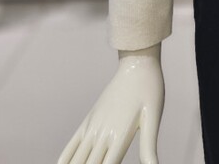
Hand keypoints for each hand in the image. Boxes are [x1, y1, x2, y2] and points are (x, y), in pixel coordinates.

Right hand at [57, 48, 164, 163]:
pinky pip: (72, 144)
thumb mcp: (154, 118)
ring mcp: (93, 127)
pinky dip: (64, 159)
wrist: (137, 63)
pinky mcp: (89, 120)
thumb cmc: (150, 90)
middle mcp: (102, 135)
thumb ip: (149, 147)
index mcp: (119, 137)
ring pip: (76, 159)